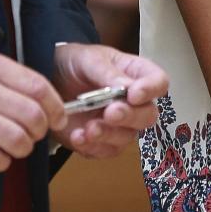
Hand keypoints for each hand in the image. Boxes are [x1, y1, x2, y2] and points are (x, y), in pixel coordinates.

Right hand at [0, 50, 65, 172]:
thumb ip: (7, 76)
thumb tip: (43, 97)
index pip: (38, 86)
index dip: (56, 106)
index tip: (58, 116)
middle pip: (31, 115)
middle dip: (41, 130)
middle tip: (36, 134)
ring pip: (15, 139)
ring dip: (23, 148)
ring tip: (17, 146)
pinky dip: (2, 162)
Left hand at [50, 43, 168, 157]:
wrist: (51, 80)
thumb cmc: (76, 63)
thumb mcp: (89, 60)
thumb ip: (108, 73)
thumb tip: (128, 88)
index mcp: (136, 75)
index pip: (159, 83)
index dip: (151, 90)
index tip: (134, 94)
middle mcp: (133, 103)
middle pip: (147, 116)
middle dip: (130, 117)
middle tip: (110, 113)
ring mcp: (119, 125)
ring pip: (127, 138)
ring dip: (108, 135)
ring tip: (88, 128)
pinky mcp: (101, 142)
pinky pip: (104, 151)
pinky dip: (91, 147)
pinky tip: (78, 136)